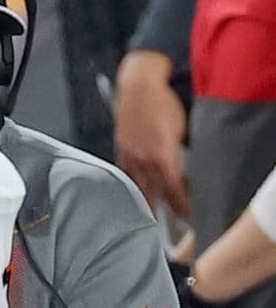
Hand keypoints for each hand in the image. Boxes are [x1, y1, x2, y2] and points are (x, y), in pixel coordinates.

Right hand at [113, 50, 188, 217]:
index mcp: (160, 153)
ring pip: (137, 184)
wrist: (138, 87)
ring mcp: (129, 153)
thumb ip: (178, 152)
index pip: (172, 186)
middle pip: (154, 189)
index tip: (186, 213)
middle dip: (164, 205)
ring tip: (148, 213)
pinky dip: (131, 183)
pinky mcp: (120, 148)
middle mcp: (142, 157)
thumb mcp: (179, 128)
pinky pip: (125, 172)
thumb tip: (181, 169)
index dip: (180, 202)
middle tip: (171, 220)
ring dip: (144, 199)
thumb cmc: (162, 103)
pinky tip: (134, 191)